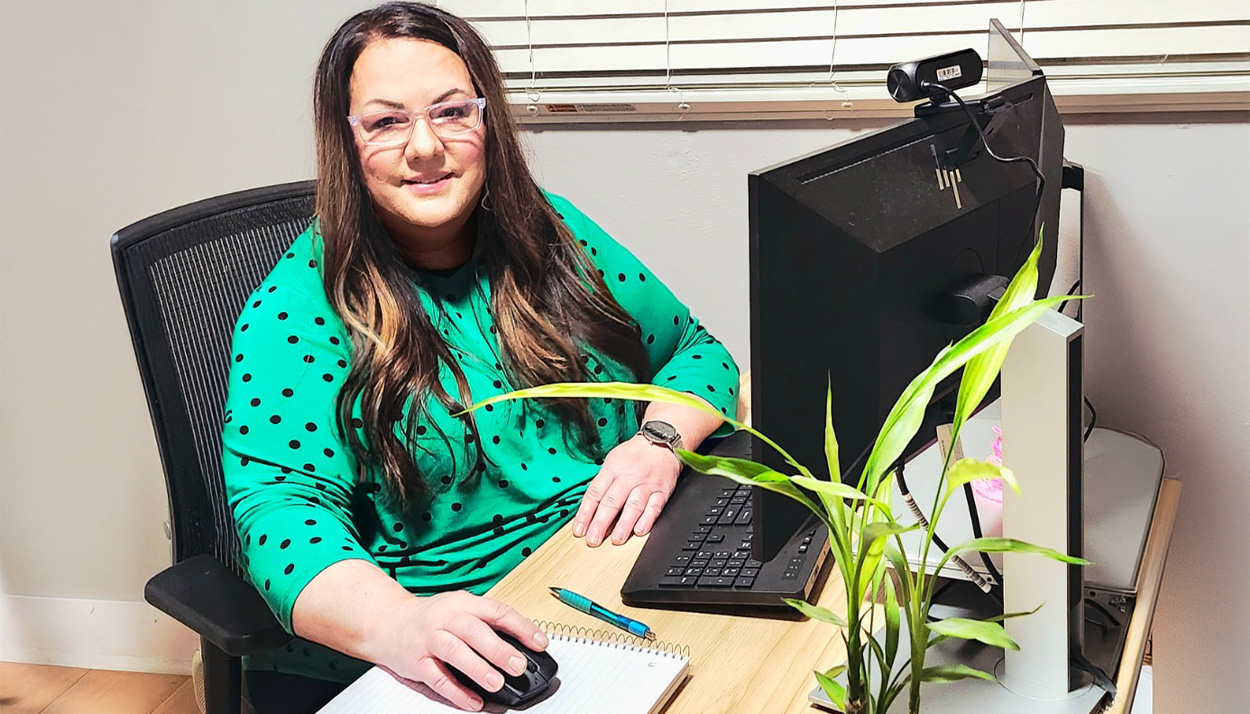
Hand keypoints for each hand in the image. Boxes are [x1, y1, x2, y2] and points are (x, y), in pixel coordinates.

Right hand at [377, 591, 548, 710]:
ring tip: (496, 683)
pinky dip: (456, 691)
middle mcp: (445, 618)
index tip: (540, 642)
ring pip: (454, 652)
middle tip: (518, 666)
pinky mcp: (416, 662)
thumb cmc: (431, 617)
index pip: (496, 611)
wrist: (387, 621)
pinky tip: (473, 701)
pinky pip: (437, 678)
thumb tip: (522, 645)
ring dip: (477, 668)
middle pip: (474, 631)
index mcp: (462, 603)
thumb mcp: (461, 609)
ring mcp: (429, 639)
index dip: (521, 627)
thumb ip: (487, 624)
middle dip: (498, 649)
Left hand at [573, 435, 681, 546]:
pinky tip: (639, 531)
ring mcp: (646, 484)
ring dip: (624, 525)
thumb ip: (602, 483)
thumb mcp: (612, 461)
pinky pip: (654, 507)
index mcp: (613, 469)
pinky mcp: (662, 491)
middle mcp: (629, 477)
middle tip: (593, 539)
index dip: (585, 513)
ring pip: (633, 506)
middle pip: (612, 502)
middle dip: (601, 523)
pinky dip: (647, 520)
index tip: (580, 530)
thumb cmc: (634, 455)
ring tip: (616, 539)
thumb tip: (589, 509)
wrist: (661, 443)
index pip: (595, 493)